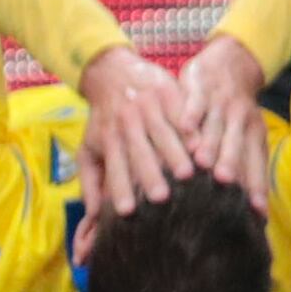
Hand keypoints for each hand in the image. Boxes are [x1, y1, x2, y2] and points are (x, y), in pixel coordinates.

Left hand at [77, 45, 196, 219]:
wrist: (112, 74)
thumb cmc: (102, 121)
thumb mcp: (88, 151)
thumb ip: (90, 184)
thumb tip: (92, 217)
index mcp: (108, 140)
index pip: (114, 169)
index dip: (120, 189)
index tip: (127, 211)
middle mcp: (127, 124)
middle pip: (139, 154)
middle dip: (150, 175)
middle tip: (161, 197)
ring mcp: (148, 108)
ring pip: (163, 135)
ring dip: (175, 155)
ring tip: (189, 175)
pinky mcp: (167, 93)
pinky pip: (181, 115)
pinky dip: (191, 131)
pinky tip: (202, 145)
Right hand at [173, 35, 276, 212]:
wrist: (229, 63)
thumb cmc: (233, 112)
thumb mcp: (245, 137)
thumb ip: (246, 169)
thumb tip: (258, 213)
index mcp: (253, 134)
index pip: (256, 164)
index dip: (256, 185)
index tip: (255, 209)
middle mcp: (240, 120)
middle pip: (235, 146)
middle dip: (229, 164)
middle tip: (223, 183)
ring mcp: (220, 104)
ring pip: (214, 127)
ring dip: (207, 144)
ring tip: (197, 164)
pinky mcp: (200, 88)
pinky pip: (195, 103)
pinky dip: (190, 114)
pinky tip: (184, 127)